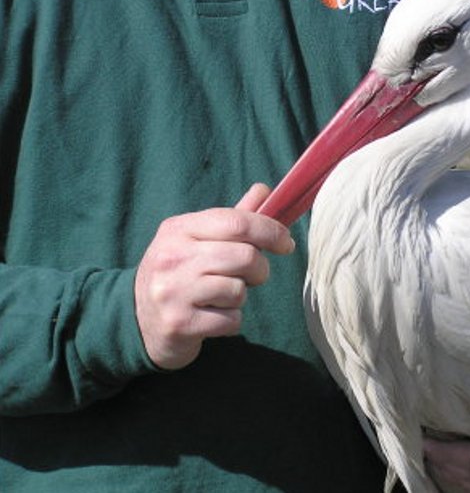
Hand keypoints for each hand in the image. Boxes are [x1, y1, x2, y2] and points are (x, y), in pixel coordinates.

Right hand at [134, 183, 294, 369]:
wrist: (137, 320)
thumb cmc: (179, 273)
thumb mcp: (196, 239)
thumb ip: (232, 218)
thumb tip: (265, 190)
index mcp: (178, 229)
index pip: (237, 222)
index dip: (271, 231)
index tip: (286, 243)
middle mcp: (172, 257)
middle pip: (246, 256)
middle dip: (260, 269)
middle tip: (253, 276)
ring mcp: (173, 291)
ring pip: (239, 291)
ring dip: (240, 297)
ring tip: (221, 297)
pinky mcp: (179, 323)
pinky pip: (231, 320)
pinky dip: (231, 321)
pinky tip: (212, 316)